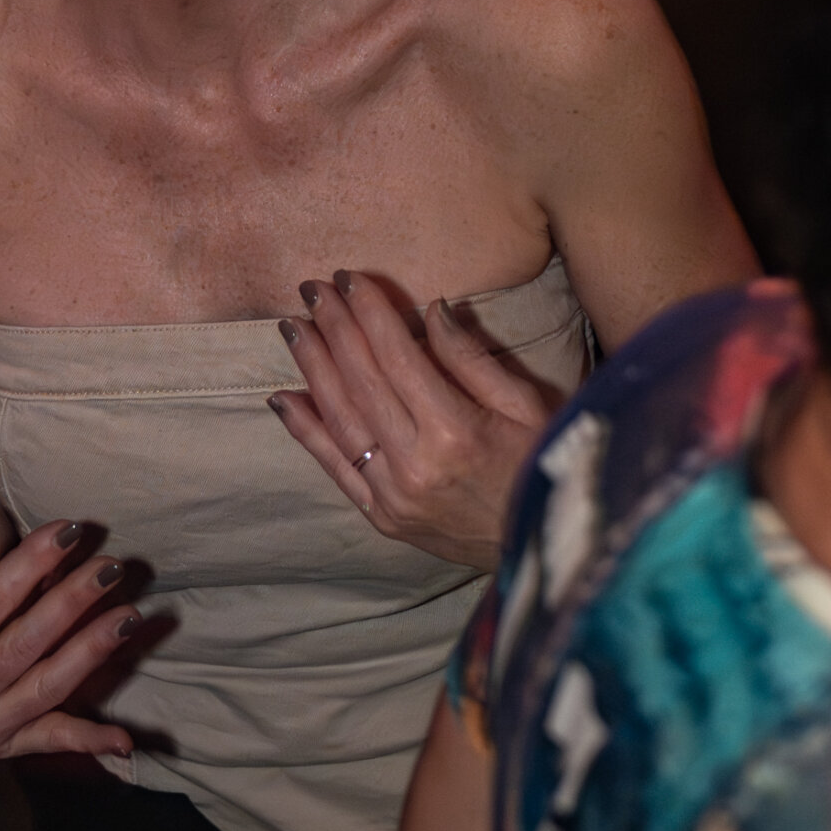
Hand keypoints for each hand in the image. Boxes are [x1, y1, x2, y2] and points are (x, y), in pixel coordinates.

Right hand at [0, 510, 142, 759]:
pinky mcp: (3, 747)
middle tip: (110, 566)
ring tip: (129, 617)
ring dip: (92, 652)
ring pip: (48, 687)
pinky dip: (88, 742)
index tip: (69, 529)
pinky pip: (50, 742)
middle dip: (73, 602)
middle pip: (27, 642)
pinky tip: (123, 739)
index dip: (32, 562)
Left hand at [271, 269, 557, 570]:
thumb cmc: (545, 467)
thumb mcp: (528, 405)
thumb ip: (472, 359)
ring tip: (293, 328)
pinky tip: (283, 398)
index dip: (369, 314)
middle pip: (361, 381)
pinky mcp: (383, 518)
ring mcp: (394, 496)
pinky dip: (306, 431)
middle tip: (311, 289)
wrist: (546, 551)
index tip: (349, 280)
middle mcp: (416, 463)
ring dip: (312, 368)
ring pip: (340, 418)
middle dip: (333, 329)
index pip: (397, 357)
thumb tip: (431, 309)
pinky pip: (335, 467)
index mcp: (457, 430)